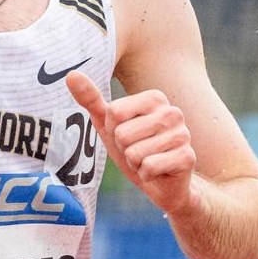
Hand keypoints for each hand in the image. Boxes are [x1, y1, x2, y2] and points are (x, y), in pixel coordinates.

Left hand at [66, 71, 199, 216]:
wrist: (164, 184)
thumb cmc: (135, 149)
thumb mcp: (109, 125)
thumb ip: (91, 100)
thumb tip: (71, 74)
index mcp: (154, 98)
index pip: (114, 112)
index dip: (113, 130)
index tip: (127, 136)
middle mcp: (172, 112)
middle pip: (122, 134)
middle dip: (124, 150)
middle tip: (139, 152)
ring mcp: (183, 134)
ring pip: (134, 153)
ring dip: (135, 164)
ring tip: (148, 162)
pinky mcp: (187, 158)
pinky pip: (148, 168)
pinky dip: (146, 175)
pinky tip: (157, 173)